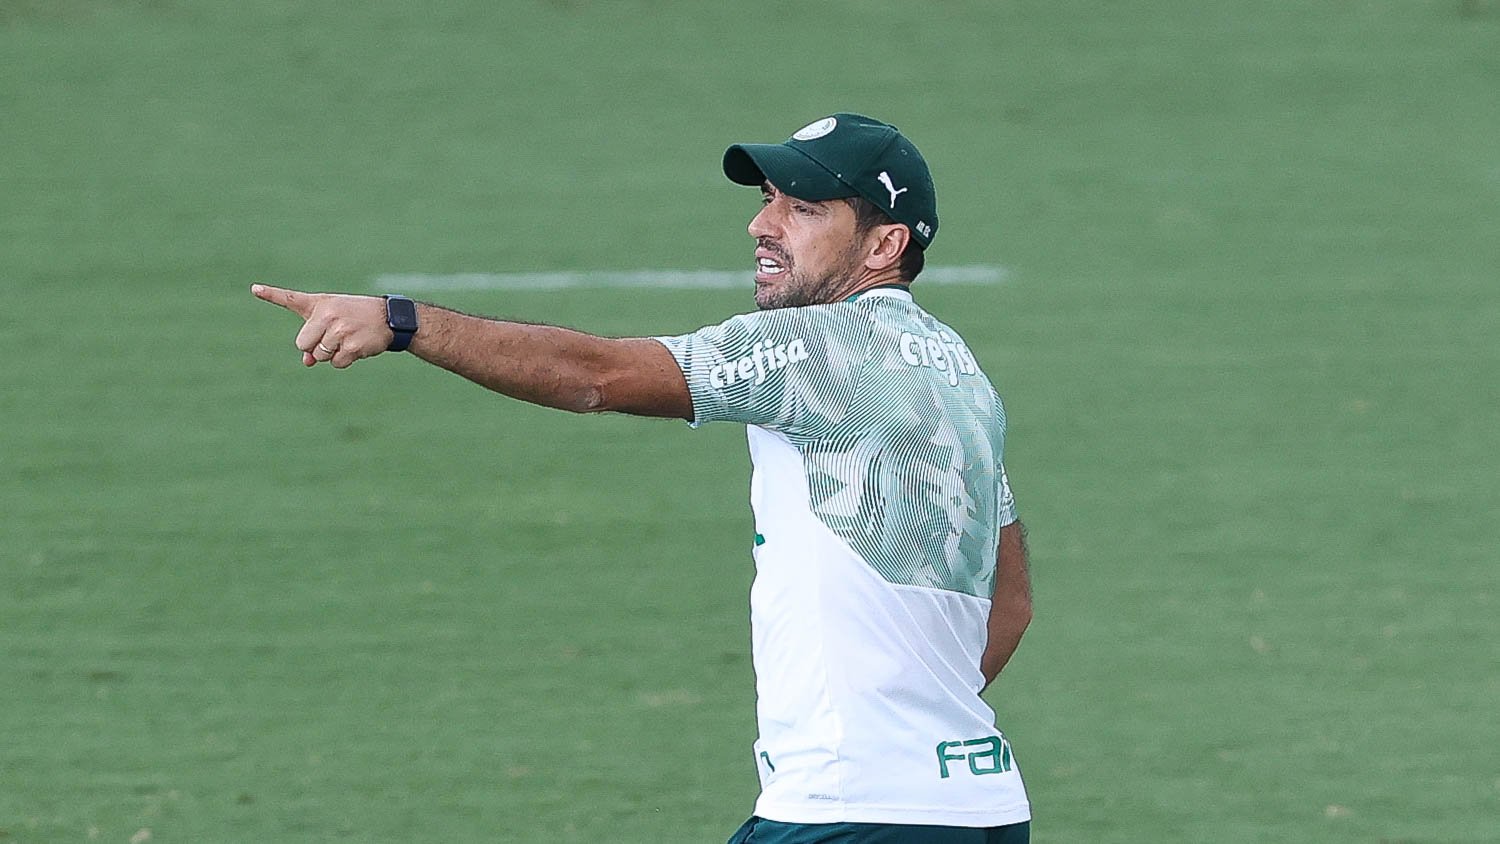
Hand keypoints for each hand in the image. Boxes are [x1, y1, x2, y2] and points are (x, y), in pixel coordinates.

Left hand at [252, 284, 393, 367]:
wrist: (388, 318)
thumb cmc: (354, 316)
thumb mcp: (332, 319)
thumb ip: (314, 336)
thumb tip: (306, 362)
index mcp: (320, 305)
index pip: (291, 299)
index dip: (271, 294)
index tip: (255, 288)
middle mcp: (328, 316)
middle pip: (303, 344)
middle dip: (314, 347)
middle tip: (333, 336)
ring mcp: (340, 332)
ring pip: (320, 356)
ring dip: (331, 354)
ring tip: (347, 339)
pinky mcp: (352, 346)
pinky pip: (336, 363)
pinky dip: (344, 360)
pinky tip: (356, 346)